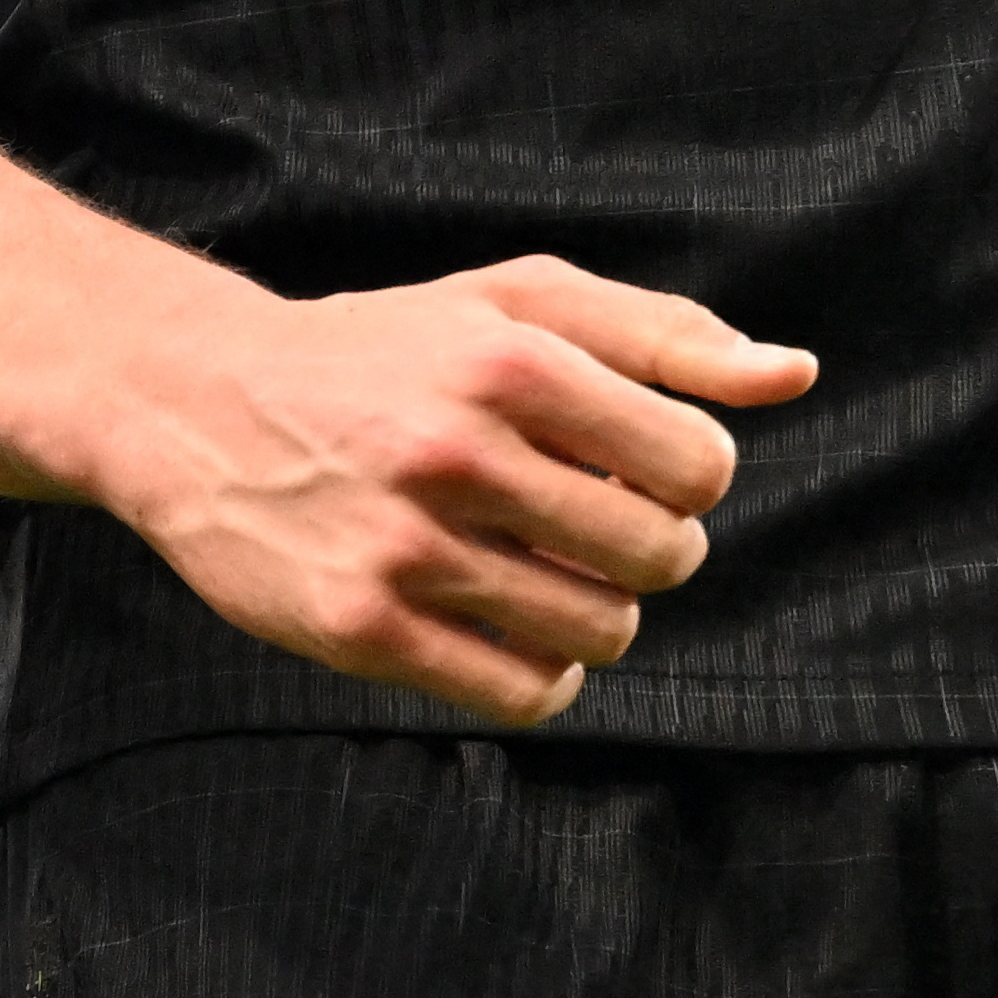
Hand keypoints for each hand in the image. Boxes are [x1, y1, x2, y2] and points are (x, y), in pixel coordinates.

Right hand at [90, 253, 815, 727]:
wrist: (200, 402)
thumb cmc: (389, 349)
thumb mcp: (518, 304)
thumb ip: (665, 334)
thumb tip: (798, 375)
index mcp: (508, 360)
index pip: (699, 466)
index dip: (687, 475)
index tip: (635, 464)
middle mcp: (455, 452)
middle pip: (660, 557)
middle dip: (648, 548)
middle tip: (589, 522)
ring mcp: (404, 548)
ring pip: (600, 633)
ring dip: (594, 612)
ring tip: (539, 568)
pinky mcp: (360, 629)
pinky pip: (524, 694)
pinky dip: (543, 677)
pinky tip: (507, 624)